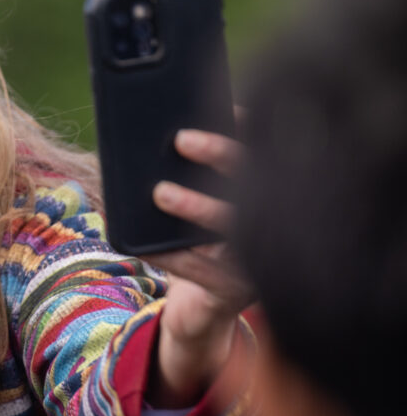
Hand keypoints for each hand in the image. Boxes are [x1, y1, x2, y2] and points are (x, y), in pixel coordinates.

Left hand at [143, 127, 254, 406]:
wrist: (202, 309)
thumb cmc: (194, 243)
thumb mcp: (194, 207)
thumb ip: (185, 175)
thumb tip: (146, 134)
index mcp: (266, 199)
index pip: (265, 156)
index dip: (250, 130)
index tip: (229, 106)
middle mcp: (273, 227)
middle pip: (256, 183)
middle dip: (220, 155)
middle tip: (182, 138)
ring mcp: (260, 262)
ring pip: (233, 228)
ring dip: (196, 206)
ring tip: (160, 192)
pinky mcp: (235, 292)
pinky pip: (202, 272)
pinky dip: (171, 255)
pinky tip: (143, 246)